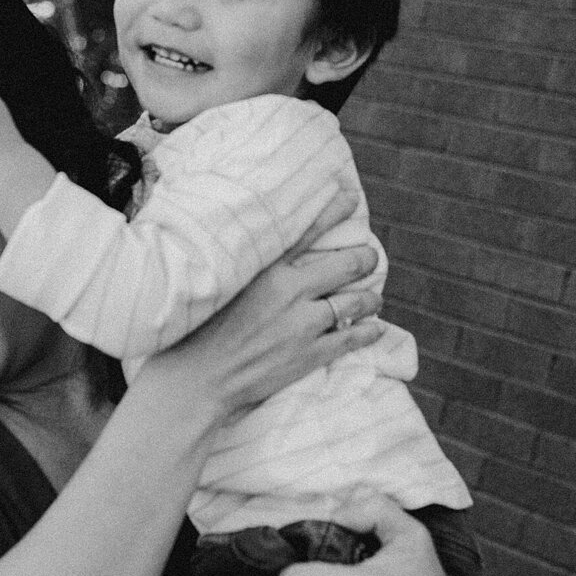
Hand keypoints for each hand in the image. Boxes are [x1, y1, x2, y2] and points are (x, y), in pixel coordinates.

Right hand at [142, 190, 384, 428]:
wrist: (199, 378)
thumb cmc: (202, 331)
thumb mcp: (225, 286)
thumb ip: (254, 269)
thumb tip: (273, 256)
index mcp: (268, 269)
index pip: (310, 230)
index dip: (335, 210)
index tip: (351, 197)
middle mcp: (290, 291)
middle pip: (347, 265)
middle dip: (365, 259)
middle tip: (370, 258)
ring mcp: (303, 324)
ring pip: (356, 302)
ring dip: (370, 298)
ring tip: (374, 297)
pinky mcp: (310, 355)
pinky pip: (351, 338)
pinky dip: (369, 331)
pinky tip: (375, 327)